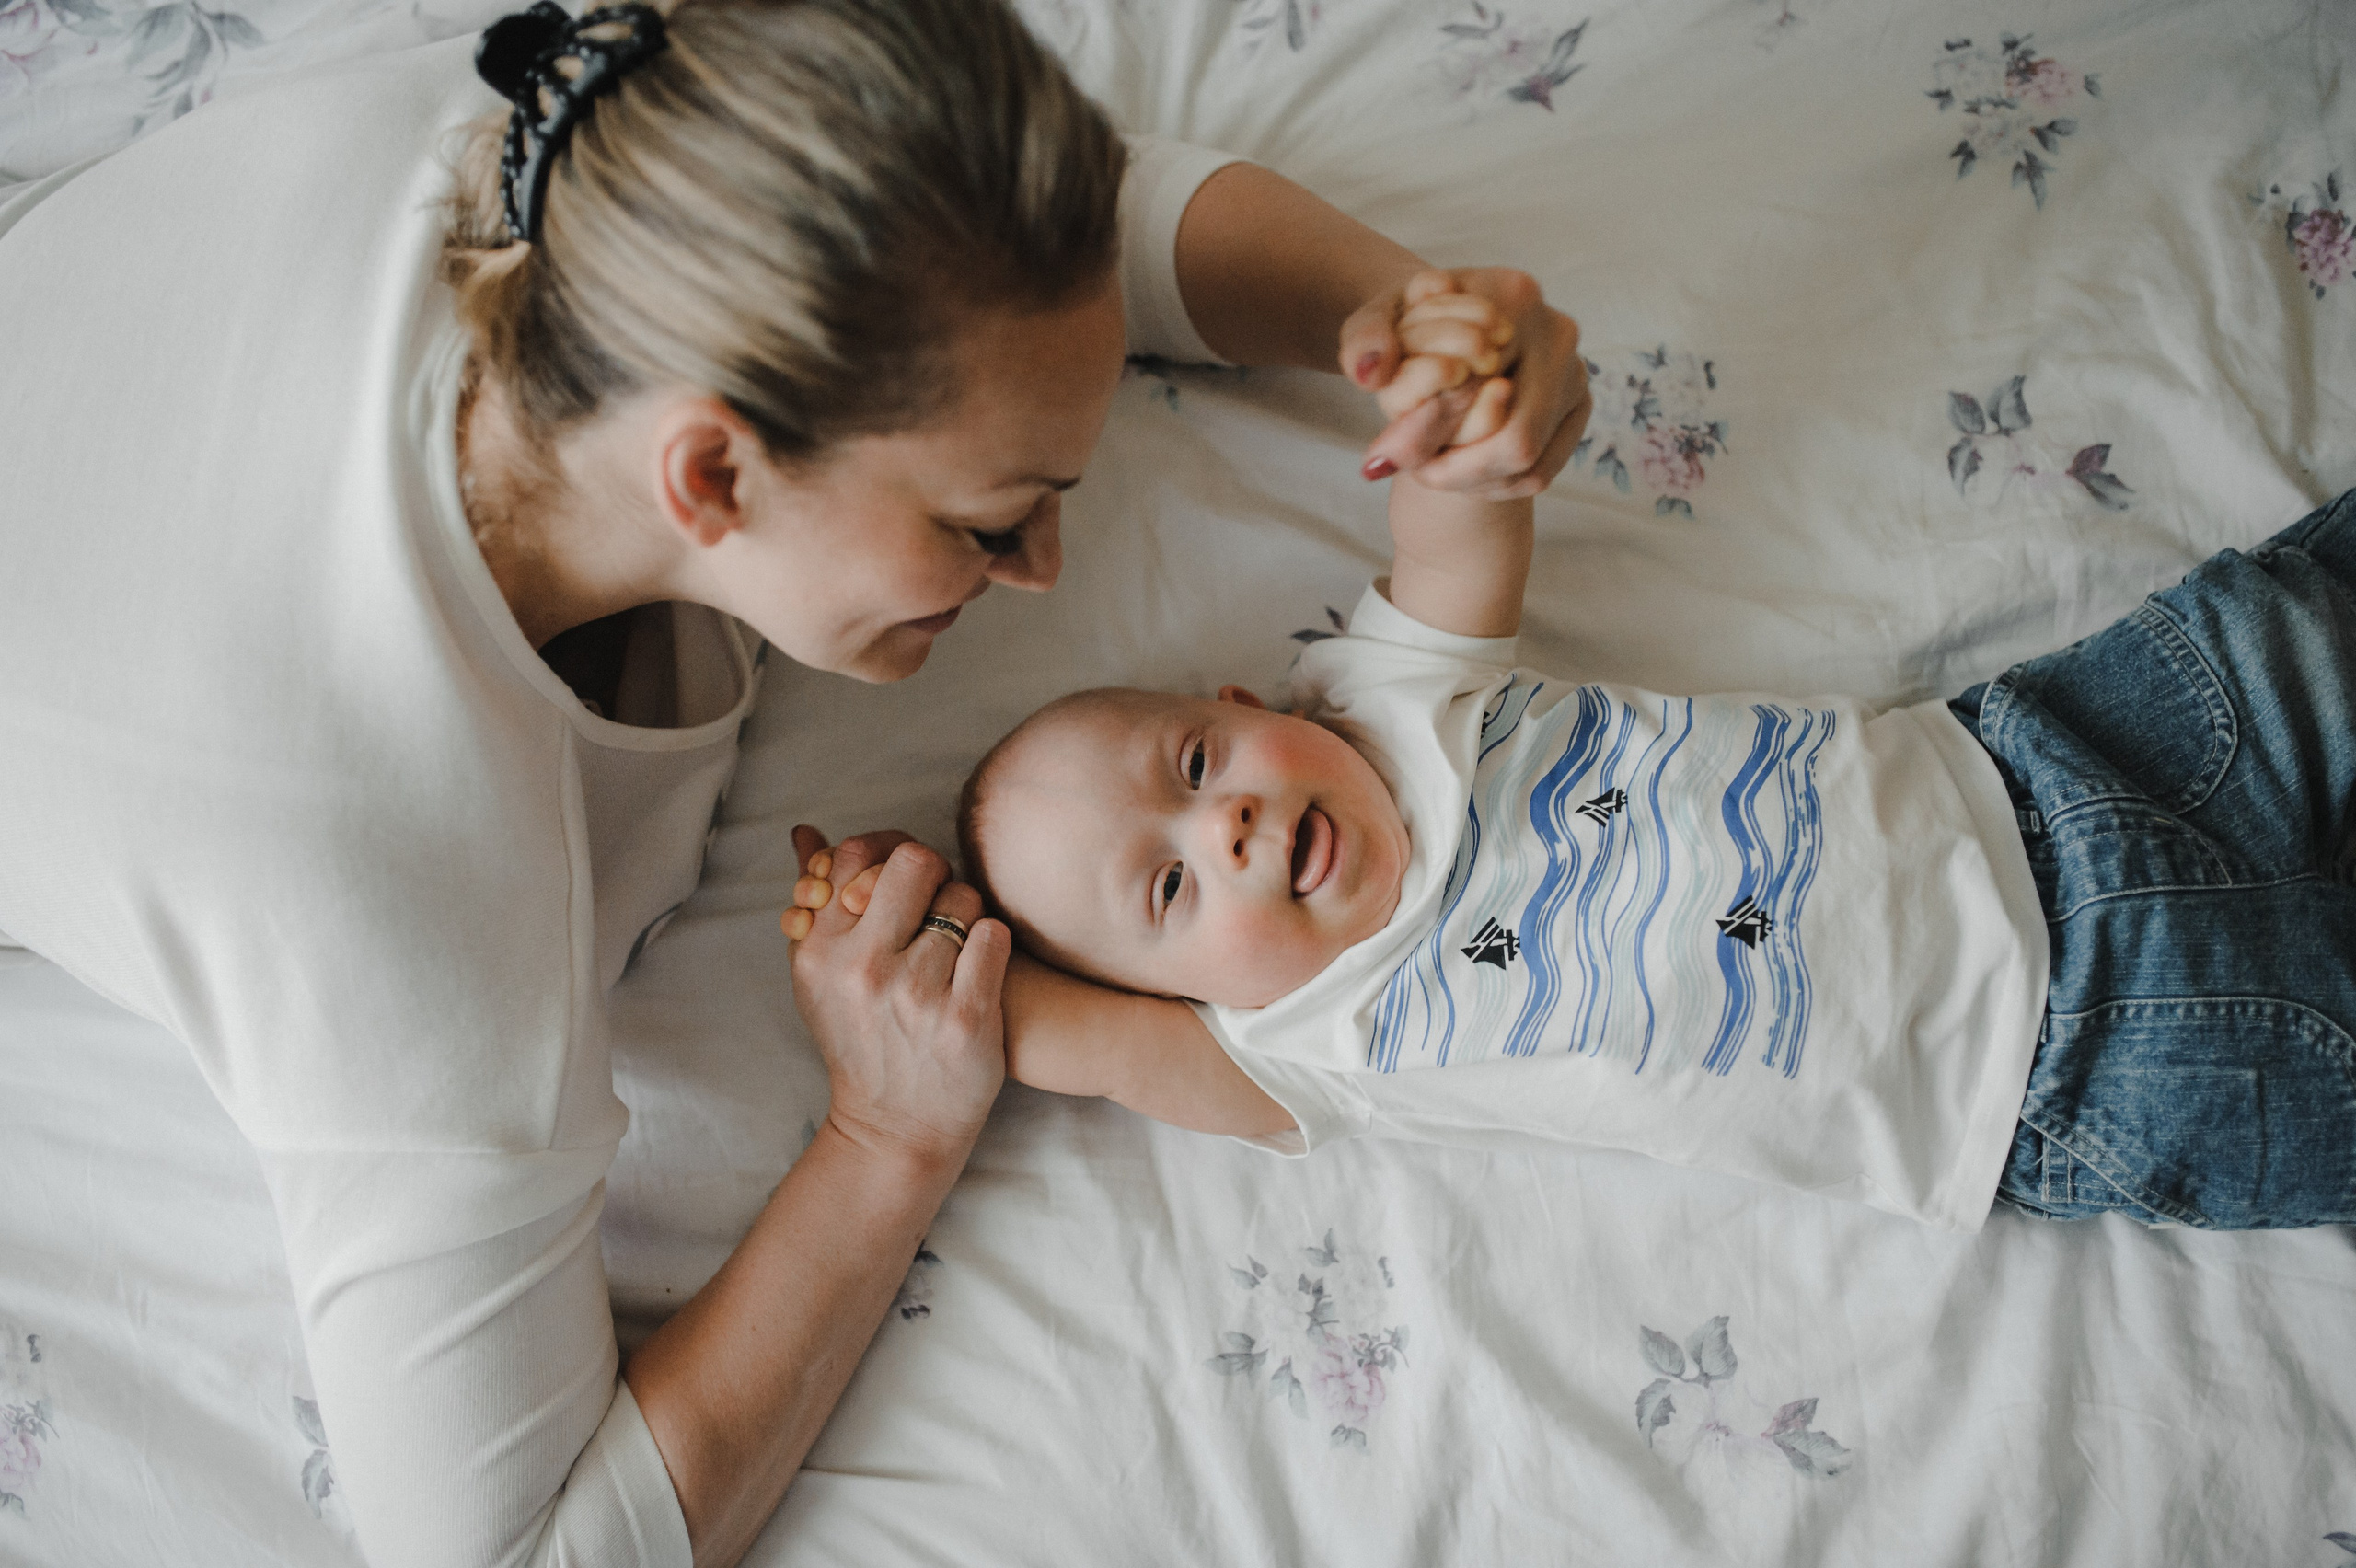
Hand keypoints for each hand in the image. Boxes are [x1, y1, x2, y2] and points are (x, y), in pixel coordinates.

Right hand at [782, 826, 1008, 1159]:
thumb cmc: (859, 1041)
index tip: (897, 890)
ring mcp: (916, 994)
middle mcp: (864, 970)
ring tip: (957, 947)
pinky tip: (979, 968)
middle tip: (936, 907)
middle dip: (933, 877)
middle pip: (916, 862)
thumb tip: (807, 833)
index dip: (887, 859)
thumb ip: (815, 901)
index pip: (860, 855)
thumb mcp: (819, 975)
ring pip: (963, 898)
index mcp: (820, 952)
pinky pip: (994, 936)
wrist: (894, 1128)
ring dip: (967, 915)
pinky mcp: (965, 1018)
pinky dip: (992, 944)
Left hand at [1343, 267, 1591, 499]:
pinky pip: (1541, 472)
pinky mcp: (1579, 410)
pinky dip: (1495, 484)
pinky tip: (1465, 471)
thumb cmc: (1406, 330)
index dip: (1432, 429)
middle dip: (1456, 469)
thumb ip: (1363, 341)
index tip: (1391, 450)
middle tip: (1415, 471)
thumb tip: (1368, 374)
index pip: (1479, 386)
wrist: (1444, 336)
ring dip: (1473, 480)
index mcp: (1514, 293)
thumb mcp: (1373, 325)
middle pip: (1515, 437)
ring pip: (1529, 462)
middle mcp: (1558, 331)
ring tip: (1434, 471)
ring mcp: (1576, 373)